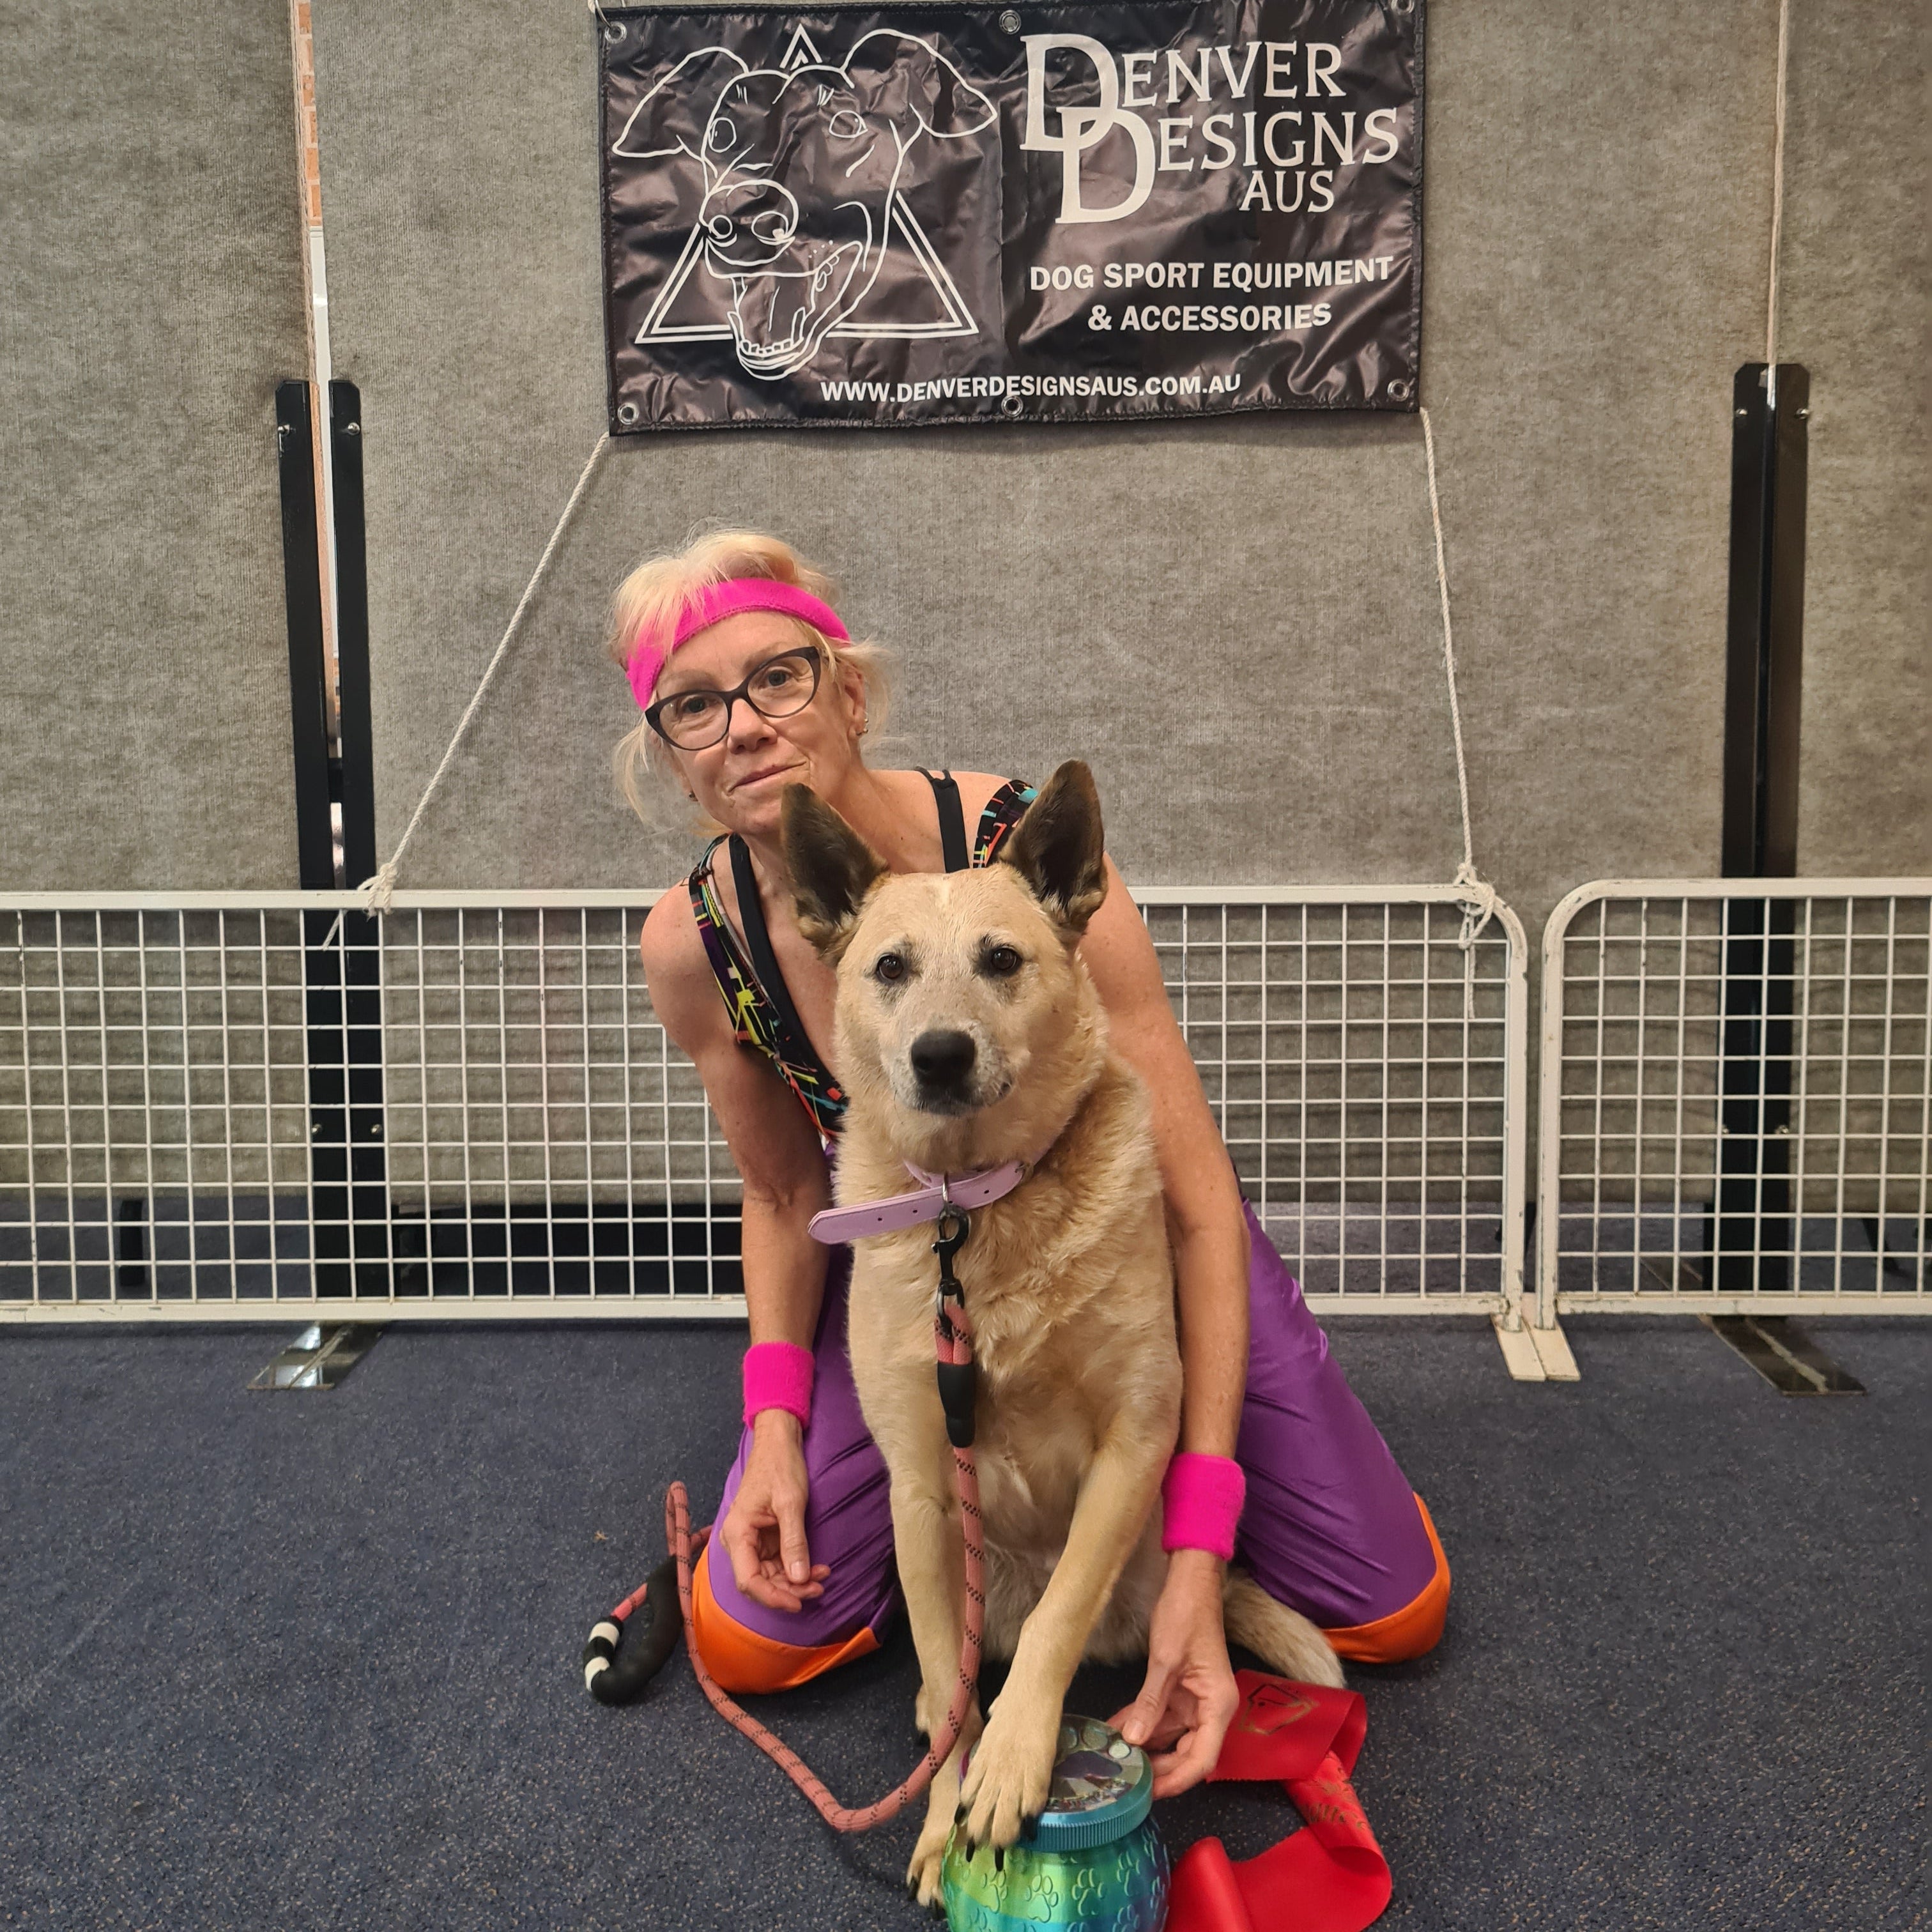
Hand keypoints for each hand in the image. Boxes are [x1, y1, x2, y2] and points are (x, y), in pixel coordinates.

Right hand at [717, 1411, 830, 1612]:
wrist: (779, 1443)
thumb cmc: (780, 1466)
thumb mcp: (790, 1503)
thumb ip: (793, 1541)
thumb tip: (800, 1578)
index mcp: (737, 1532)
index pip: (748, 1580)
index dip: (772, 1597)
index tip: (798, 1602)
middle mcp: (739, 1541)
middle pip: (759, 1582)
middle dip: (789, 1590)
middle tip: (819, 1588)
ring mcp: (752, 1541)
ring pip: (769, 1576)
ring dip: (795, 1582)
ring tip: (822, 1577)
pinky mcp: (764, 1539)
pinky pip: (777, 1563)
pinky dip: (796, 1569)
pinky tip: (816, 1568)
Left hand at [1110, 1549, 1238, 1797]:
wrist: (1190, 1581)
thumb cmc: (1186, 1615)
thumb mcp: (1165, 1661)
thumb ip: (1151, 1703)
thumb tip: (1134, 1741)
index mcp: (1218, 1706)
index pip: (1201, 1759)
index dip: (1176, 1780)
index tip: (1149, 1792)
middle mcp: (1211, 1709)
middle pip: (1187, 1754)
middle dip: (1157, 1768)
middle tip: (1125, 1781)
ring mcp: (1195, 1701)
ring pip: (1170, 1737)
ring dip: (1145, 1747)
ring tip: (1114, 1759)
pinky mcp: (1181, 1690)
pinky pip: (1161, 1716)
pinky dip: (1141, 1724)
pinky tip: (1115, 1731)